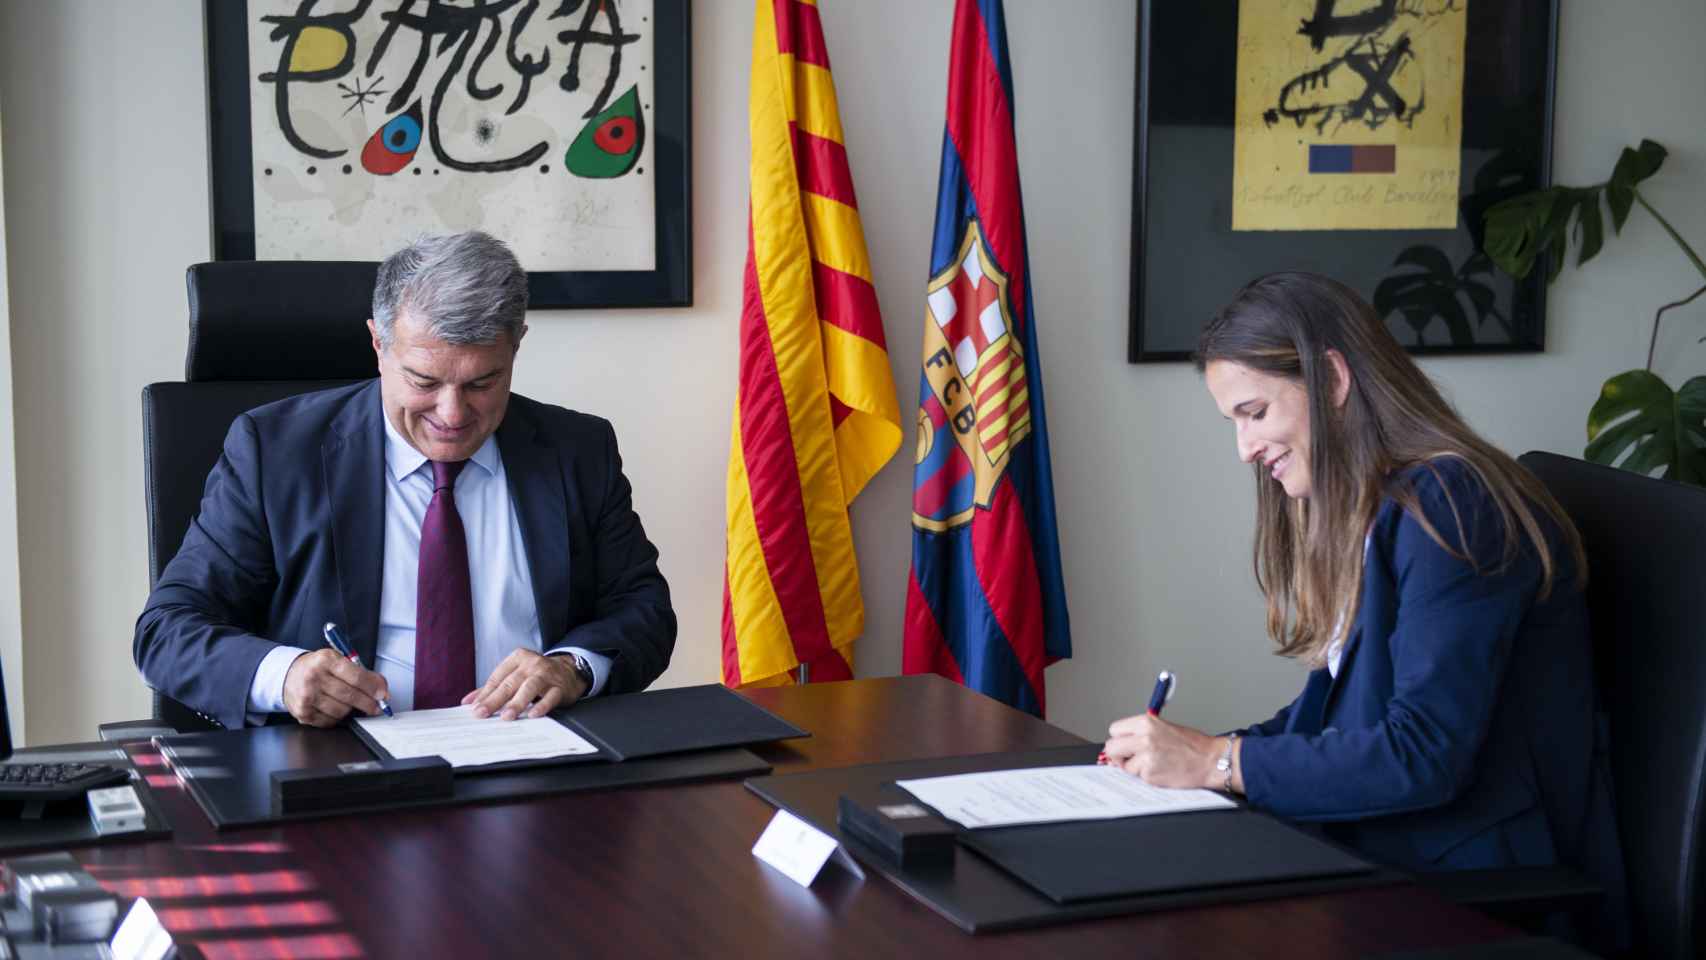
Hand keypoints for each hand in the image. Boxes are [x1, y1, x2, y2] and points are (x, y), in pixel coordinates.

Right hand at [283, 649, 390, 727]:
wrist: (288, 675)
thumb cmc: (318, 668)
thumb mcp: (337, 660)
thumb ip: (359, 672)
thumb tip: (381, 689)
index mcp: (326, 660)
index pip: (356, 676)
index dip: (373, 687)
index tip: (383, 694)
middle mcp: (314, 677)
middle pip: (350, 696)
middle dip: (368, 703)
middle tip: (377, 707)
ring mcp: (306, 696)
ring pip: (341, 711)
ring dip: (351, 710)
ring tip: (351, 704)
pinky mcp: (302, 712)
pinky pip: (330, 721)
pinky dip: (338, 718)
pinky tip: (336, 708)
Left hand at [462, 649, 587, 719]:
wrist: (569, 670)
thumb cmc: (537, 674)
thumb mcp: (515, 674)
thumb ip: (493, 687)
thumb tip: (468, 702)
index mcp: (517, 658)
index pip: (497, 677)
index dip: (485, 694)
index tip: (474, 708)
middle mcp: (531, 664)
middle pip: (510, 683)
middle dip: (494, 699)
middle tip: (482, 713)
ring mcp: (547, 674)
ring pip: (529, 687)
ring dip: (516, 702)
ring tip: (506, 716)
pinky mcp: (560, 687)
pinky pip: (550, 697)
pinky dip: (541, 706)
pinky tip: (533, 715)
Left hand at [1102, 713, 1222, 788]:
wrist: (1211, 760)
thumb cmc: (1192, 745)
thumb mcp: (1163, 728)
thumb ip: (1141, 733)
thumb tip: (1121, 744)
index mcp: (1145, 722)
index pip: (1115, 730)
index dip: (1120, 739)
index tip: (1125, 745)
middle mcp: (1143, 737)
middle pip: (1111, 747)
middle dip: (1118, 755)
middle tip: (1130, 758)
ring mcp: (1146, 755)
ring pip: (1123, 764)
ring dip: (1134, 767)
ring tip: (1154, 764)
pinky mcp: (1150, 773)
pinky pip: (1137, 776)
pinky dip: (1147, 776)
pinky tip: (1162, 771)